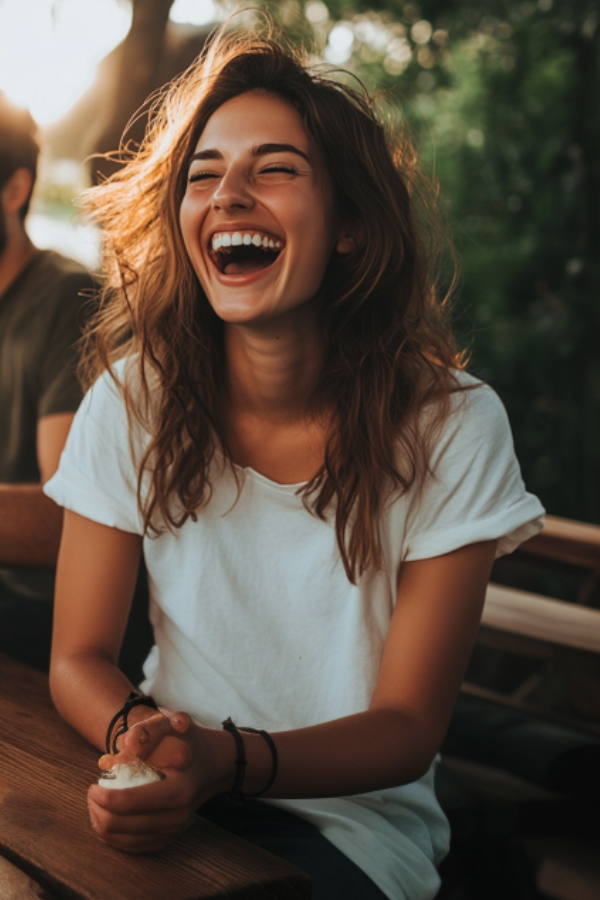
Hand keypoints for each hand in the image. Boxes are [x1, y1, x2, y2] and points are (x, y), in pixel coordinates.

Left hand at [88, 710, 224, 851]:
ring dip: (99, 821)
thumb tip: (126, 747)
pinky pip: (128, 846)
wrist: (210, 765)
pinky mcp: (165, 839)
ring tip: (96, 801)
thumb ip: (147, 731)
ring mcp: (171, 831)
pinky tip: (106, 815)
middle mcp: (176, 817)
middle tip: (92, 791)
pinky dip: (110, 833)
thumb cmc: (187, 742)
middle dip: (96, 809)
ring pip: (118, 839)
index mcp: (177, 790)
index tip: (94, 783)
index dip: (103, 796)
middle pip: (118, 825)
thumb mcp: (171, 725)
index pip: (129, 803)